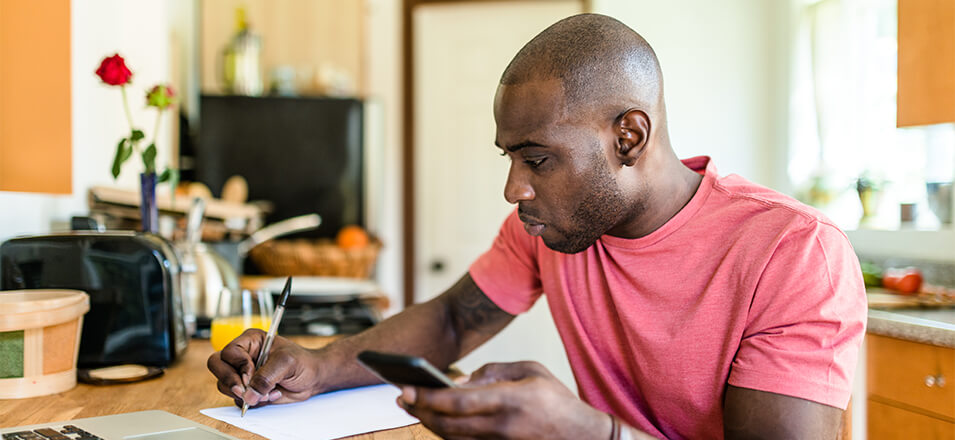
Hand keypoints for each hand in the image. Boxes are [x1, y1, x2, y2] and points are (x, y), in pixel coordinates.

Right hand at [207, 328, 321, 408]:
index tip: (250, 374)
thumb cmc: (303, 362)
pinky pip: (238, 399)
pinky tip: (271, 395)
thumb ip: (266, 376)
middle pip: (217, 366)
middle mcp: (243, 356)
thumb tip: (249, 393)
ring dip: (245, 394)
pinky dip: (253, 402)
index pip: (229, 351)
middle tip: (244, 391)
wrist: (312, 378)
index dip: (238, 365)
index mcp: (251, 341)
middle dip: (230, 380)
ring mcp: (242, 374)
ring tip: (269, 391)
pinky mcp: (247, 390)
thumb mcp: (287, 362)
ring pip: (225, 385)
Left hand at [397, 361, 609, 439]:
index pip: (458, 402)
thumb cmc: (556, 400)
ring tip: (414, 407)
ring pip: (452, 437)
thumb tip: (458, 381)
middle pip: (447, 424)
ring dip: (428, 423)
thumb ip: (493, 371)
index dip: (428, 397)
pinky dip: (446, 433)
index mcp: (510, 400)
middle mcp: (501, 426)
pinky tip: (436, 420)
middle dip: (420, 411)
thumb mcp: (530, 370)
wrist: (582, 437)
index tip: (407, 389)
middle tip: (402, 397)